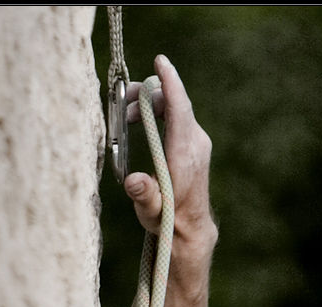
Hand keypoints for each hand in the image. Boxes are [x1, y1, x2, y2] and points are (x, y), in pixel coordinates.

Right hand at [124, 55, 216, 250]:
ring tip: (128, 116)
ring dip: (151, 105)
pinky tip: (141, 123)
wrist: (189, 230)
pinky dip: (159, 113)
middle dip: (148, 94)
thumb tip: (133, 181)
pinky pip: (178, 117)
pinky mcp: (194, 145)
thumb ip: (143, 194)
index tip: (159, 61)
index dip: (169, 82)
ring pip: (176, 108)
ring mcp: (197, 143)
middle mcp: (195, 143)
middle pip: (175, 103)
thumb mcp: (150, 210)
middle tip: (124, 103)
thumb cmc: (167, 219)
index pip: (179, 108)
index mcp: (185, 154)